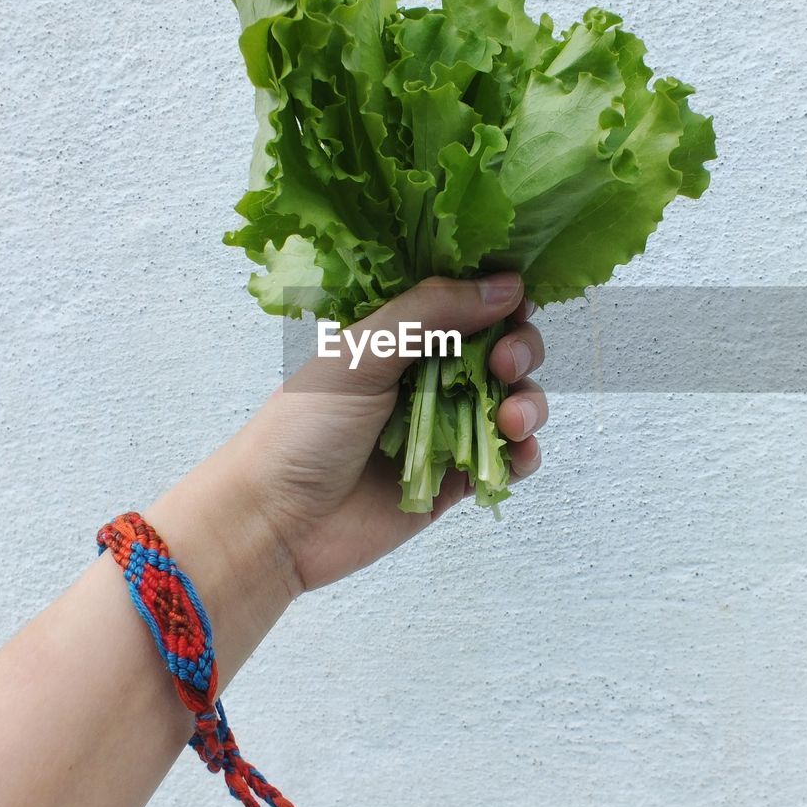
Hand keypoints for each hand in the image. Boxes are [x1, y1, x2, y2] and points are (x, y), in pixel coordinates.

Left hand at [240, 273, 547, 593]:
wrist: (278, 522)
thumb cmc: (303, 427)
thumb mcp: (362, 352)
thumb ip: (431, 312)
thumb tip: (508, 285)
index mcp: (399, 334)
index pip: (465, 300)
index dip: (497, 296)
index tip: (516, 299)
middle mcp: (427, 375)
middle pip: (501, 347)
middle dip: (519, 349)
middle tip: (505, 364)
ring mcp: (445, 428)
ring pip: (513, 401)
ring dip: (528, 402)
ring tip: (510, 420)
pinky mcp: (455, 480)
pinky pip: (508, 459)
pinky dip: (524, 451)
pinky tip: (517, 450)